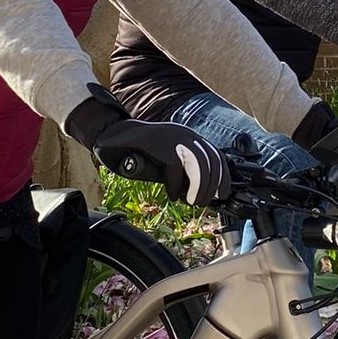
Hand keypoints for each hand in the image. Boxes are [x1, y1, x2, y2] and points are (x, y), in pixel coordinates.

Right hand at [66, 86, 229, 204]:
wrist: (114, 135)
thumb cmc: (141, 151)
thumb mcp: (167, 158)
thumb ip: (183, 169)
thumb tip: (197, 191)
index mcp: (190, 137)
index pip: (217, 156)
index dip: (223, 177)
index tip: (221, 195)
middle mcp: (187, 135)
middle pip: (211, 162)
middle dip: (210, 187)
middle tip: (200, 203)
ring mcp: (175, 138)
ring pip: (200, 166)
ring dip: (199, 188)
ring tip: (190, 202)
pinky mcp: (163, 144)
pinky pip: (177, 169)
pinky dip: (175, 186)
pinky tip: (170, 194)